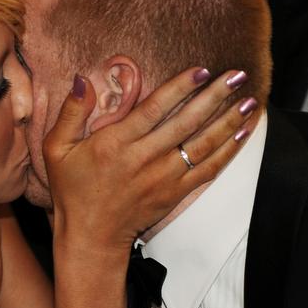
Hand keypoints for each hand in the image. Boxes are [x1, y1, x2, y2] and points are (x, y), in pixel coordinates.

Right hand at [44, 67, 255, 256]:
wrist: (91, 236)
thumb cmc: (72, 190)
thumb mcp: (57, 149)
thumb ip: (70, 112)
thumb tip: (81, 79)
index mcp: (115, 143)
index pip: (153, 109)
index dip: (179, 88)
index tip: (201, 71)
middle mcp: (143, 158)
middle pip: (186, 123)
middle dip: (215, 97)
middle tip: (237, 76)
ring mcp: (163, 178)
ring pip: (202, 145)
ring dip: (228, 122)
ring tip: (250, 101)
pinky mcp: (174, 194)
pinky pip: (207, 170)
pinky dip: (227, 152)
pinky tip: (242, 134)